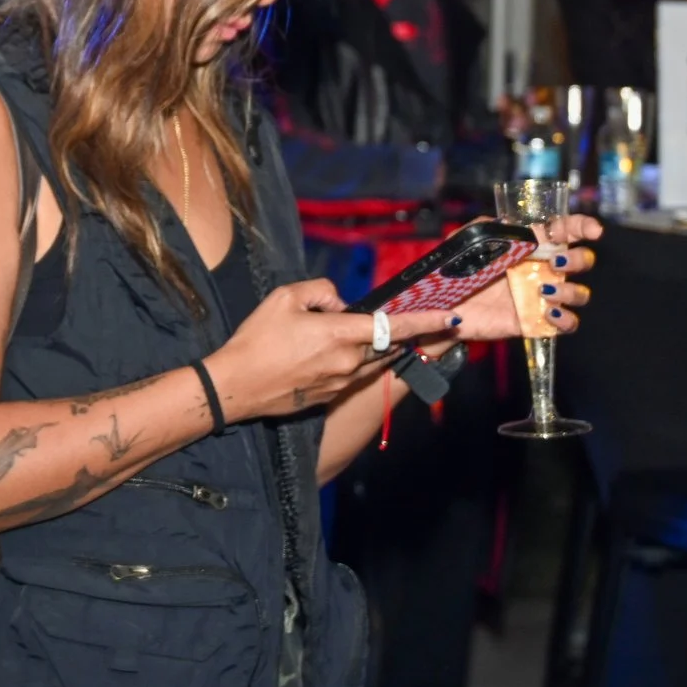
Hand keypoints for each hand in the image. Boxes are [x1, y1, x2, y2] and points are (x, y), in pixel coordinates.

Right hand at [207, 278, 457, 421]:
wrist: (235, 386)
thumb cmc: (256, 339)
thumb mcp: (282, 298)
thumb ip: (319, 291)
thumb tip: (339, 303)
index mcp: (340, 334)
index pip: (394, 325)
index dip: (426, 321)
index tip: (451, 318)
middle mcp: (349, 361)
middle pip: (385, 344)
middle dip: (386, 332)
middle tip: (364, 321)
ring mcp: (342, 382)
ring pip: (369, 360)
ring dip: (365, 348)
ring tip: (328, 339)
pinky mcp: (331, 396)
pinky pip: (350, 374)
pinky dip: (345, 362)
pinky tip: (313, 357)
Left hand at [451, 215, 599, 341]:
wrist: (442, 306)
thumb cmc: (457, 271)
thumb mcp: (466, 242)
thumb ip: (487, 228)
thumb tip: (507, 222)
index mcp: (529, 247)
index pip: (565, 232)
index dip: (583, 227)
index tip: (592, 231)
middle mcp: (541, 270)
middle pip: (580, 261)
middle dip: (577, 259)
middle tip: (554, 262)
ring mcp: (541, 297)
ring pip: (579, 293)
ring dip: (570, 291)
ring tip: (544, 290)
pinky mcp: (535, 321)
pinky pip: (567, 324)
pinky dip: (566, 319)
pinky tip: (549, 312)